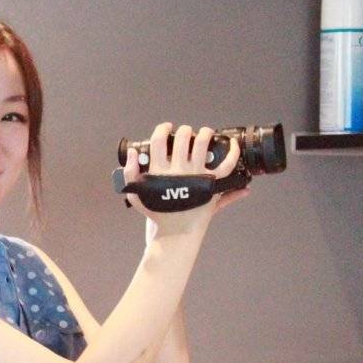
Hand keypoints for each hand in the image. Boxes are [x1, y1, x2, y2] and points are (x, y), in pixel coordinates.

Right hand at [124, 121, 243, 234]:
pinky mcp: (211, 184)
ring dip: (204, 133)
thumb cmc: (157, 214)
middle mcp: (178, 171)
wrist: (175, 233)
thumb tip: (133, 152)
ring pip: (203, 143)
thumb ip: (130, 173)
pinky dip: (232, 151)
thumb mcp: (136, 195)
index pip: (158, 141)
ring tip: (204, 133)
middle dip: (184, 130)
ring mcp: (196, 176)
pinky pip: (227, 164)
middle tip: (186, 133)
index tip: (165, 128)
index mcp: (158, 172)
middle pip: (182, 137)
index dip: (161, 129)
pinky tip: (231, 143)